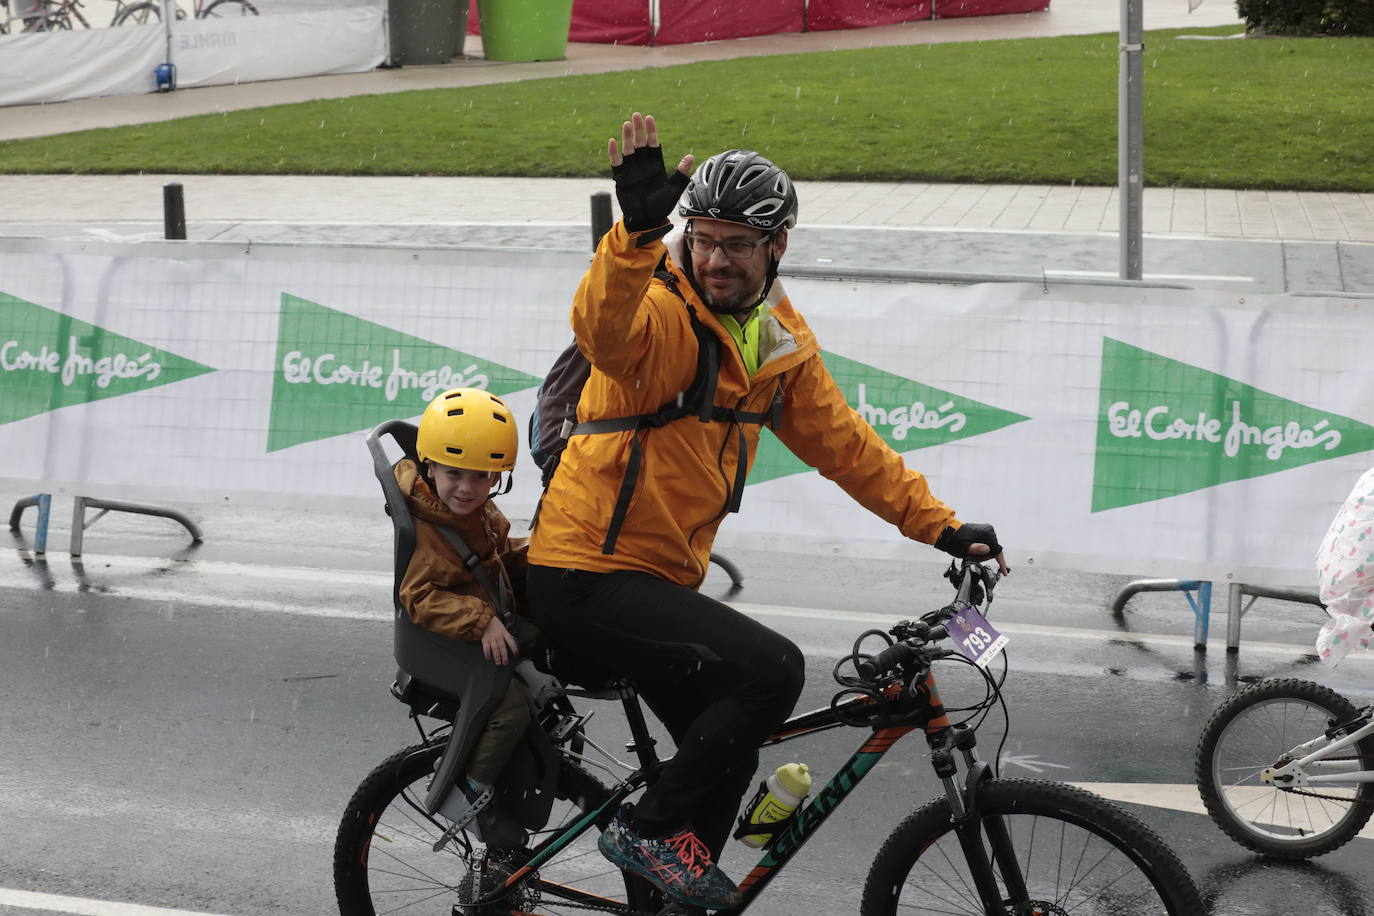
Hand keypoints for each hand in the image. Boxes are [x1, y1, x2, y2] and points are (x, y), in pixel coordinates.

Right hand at [481, 616, 519, 665]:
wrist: (484, 618)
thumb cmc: (494, 624)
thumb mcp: (502, 627)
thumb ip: (505, 635)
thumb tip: (510, 643)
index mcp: (504, 632)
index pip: (510, 640)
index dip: (513, 647)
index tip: (516, 653)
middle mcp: (498, 636)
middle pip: (502, 647)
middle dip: (504, 656)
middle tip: (505, 662)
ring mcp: (491, 638)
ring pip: (495, 649)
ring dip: (497, 657)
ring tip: (498, 663)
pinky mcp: (484, 639)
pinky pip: (486, 648)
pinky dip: (487, 653)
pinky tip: (488, 658)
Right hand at [608, 112, 693, 231]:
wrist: (647, 220)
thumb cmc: (661, 206)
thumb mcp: (674, 189)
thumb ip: (681, 173)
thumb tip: (691, 157)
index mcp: (656, 164)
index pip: (653, 143)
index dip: (651, 131)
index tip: (650, 118)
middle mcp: (643, 164)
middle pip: (639, 143)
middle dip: (638, 129)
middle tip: (636, 115)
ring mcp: (631, 170)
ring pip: (628, 150)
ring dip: (627, 137)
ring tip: (627, 124)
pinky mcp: (621, 178)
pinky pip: (616, 163)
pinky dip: (614, 153)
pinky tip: (612, 141)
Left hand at [934, 523, 1009, 574]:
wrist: (949, 533)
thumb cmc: (956, 541)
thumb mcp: (964, 548)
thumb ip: (975, 549)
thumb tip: (987, 549)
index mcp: (987, 534)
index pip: (998, 551)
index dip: (1002, 563)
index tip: (1004, 572)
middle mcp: (989, 530)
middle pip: (994, 550)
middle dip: (986, 557)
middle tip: (973, 558)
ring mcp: (987, 529)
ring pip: (991, 547)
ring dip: (983, 554)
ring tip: (971, 553)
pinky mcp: (984, 530)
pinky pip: (988, 544)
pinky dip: (983, 549)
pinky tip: (974, 550)